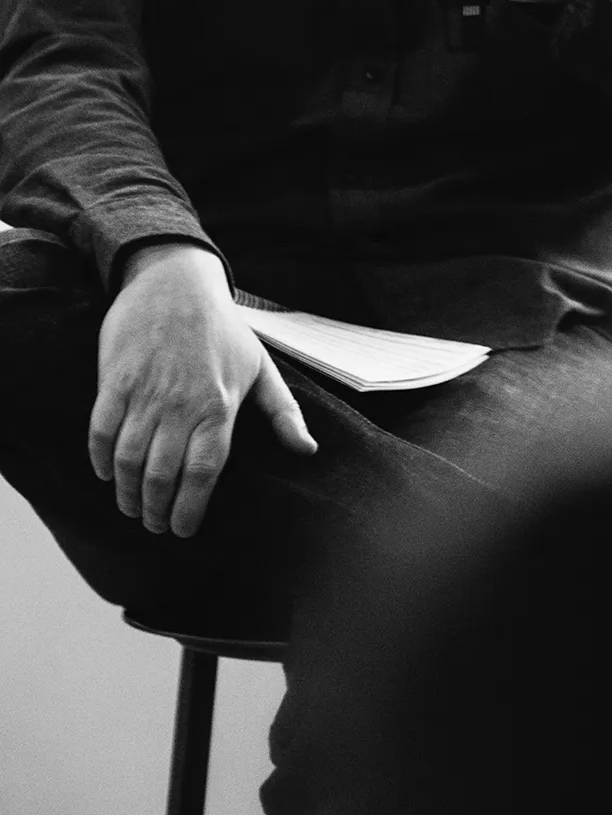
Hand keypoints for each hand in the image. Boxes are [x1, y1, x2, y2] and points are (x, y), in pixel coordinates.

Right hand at [89, 243, 316, 538]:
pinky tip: (107, 476)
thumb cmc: (224, 330)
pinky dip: (100, 460)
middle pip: (162, 474)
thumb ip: (283, 414)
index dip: (191, 508)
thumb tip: (308, 451)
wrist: (176, 283)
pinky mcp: (115, 381)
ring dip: (128, 493)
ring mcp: (145, 393)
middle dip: (156, 511)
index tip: (185, 530)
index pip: (203, 472)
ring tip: (132, 509)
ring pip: (128, 459)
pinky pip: (100, 431)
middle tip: (156, 527)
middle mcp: (181, 404)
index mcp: (219, 405)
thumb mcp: (261, 368)